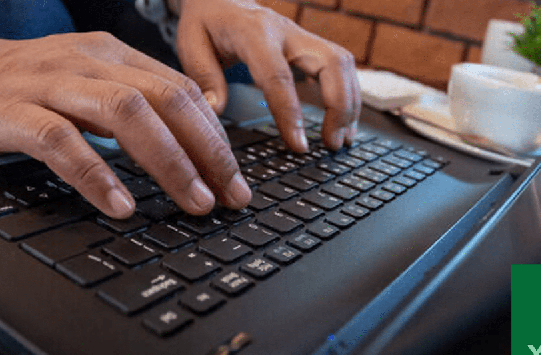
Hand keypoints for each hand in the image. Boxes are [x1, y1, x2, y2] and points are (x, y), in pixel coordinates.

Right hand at [0, 32, 250, 218]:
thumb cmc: (21, 83)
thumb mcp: (85, 82)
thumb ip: (131, 103)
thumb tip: (187, 143)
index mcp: (112, 55)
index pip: (182, 92)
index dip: (216, 137)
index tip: (237, 180)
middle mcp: (89, 63)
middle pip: (166, 100)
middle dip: (208, 151)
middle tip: (230, 196)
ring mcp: (51, 84)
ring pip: (126, 114)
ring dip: (169, 162)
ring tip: (194, 202)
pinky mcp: (13, 111)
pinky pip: (62, 141)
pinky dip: (96, 174)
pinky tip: (119, 205)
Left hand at [174, 0, 361, 151]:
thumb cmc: (205, 23)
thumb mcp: (191, 45)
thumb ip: (204, 78)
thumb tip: (216, 111)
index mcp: (254, 33)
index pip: (278, 76)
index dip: (291, 113)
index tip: (298, 146)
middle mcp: (286, 32)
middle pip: (330, 63)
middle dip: (339, 106)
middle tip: (332, 144)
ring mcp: (302, 37)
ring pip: (342, 64)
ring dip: (349, 103)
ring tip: (342, 140)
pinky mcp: (310, 46)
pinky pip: (339, 67)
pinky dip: (347, 96)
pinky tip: (343, 123)